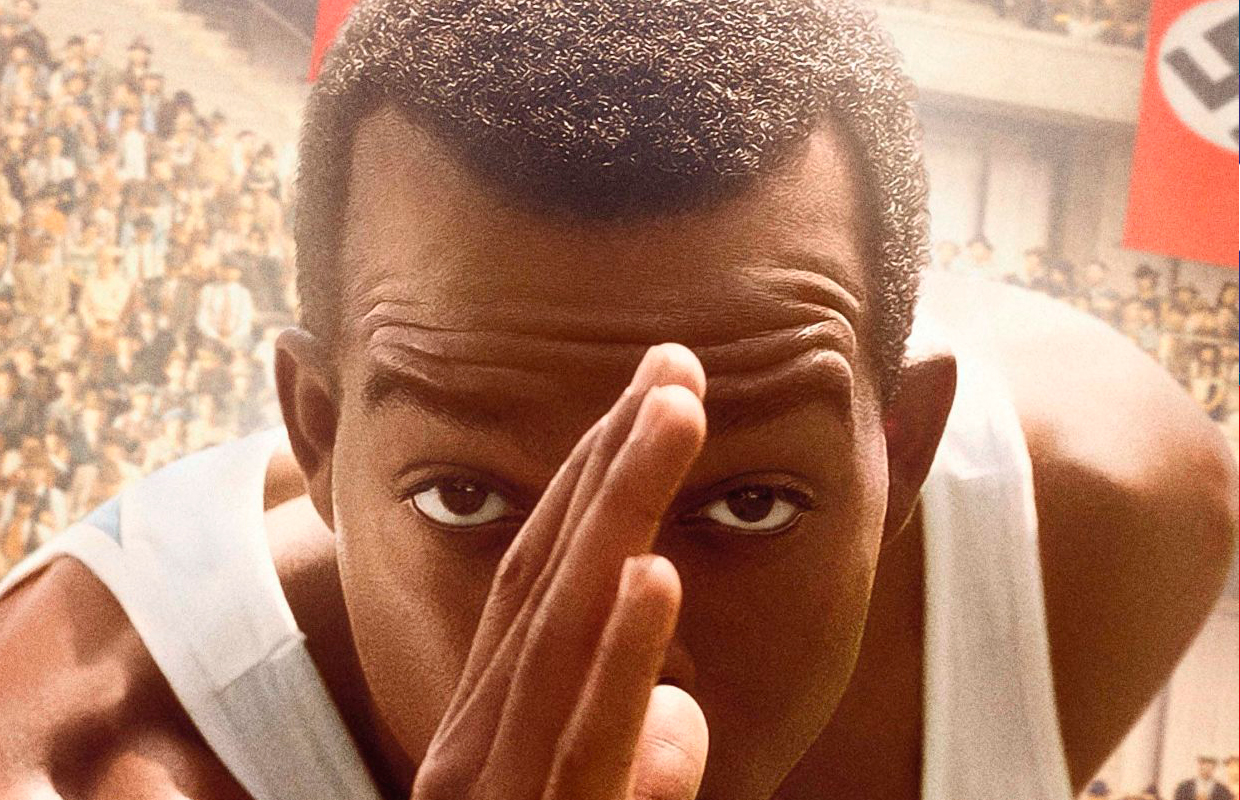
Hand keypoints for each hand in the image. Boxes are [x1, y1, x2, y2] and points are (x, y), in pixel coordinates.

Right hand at [411, 344, 709, 799]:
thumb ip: (627, 757)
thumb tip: (683, 709)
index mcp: (481, 729)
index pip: (534, 580)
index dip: (592, 478)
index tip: (651, 399)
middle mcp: (472, 748)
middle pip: (545, 576)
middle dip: (612, 459)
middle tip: (674, 364)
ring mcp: (500, 794)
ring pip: (563, 631)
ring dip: (622, 509)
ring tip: (676, 411)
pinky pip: (591, 744)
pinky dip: (623, 654)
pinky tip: (655, 573)